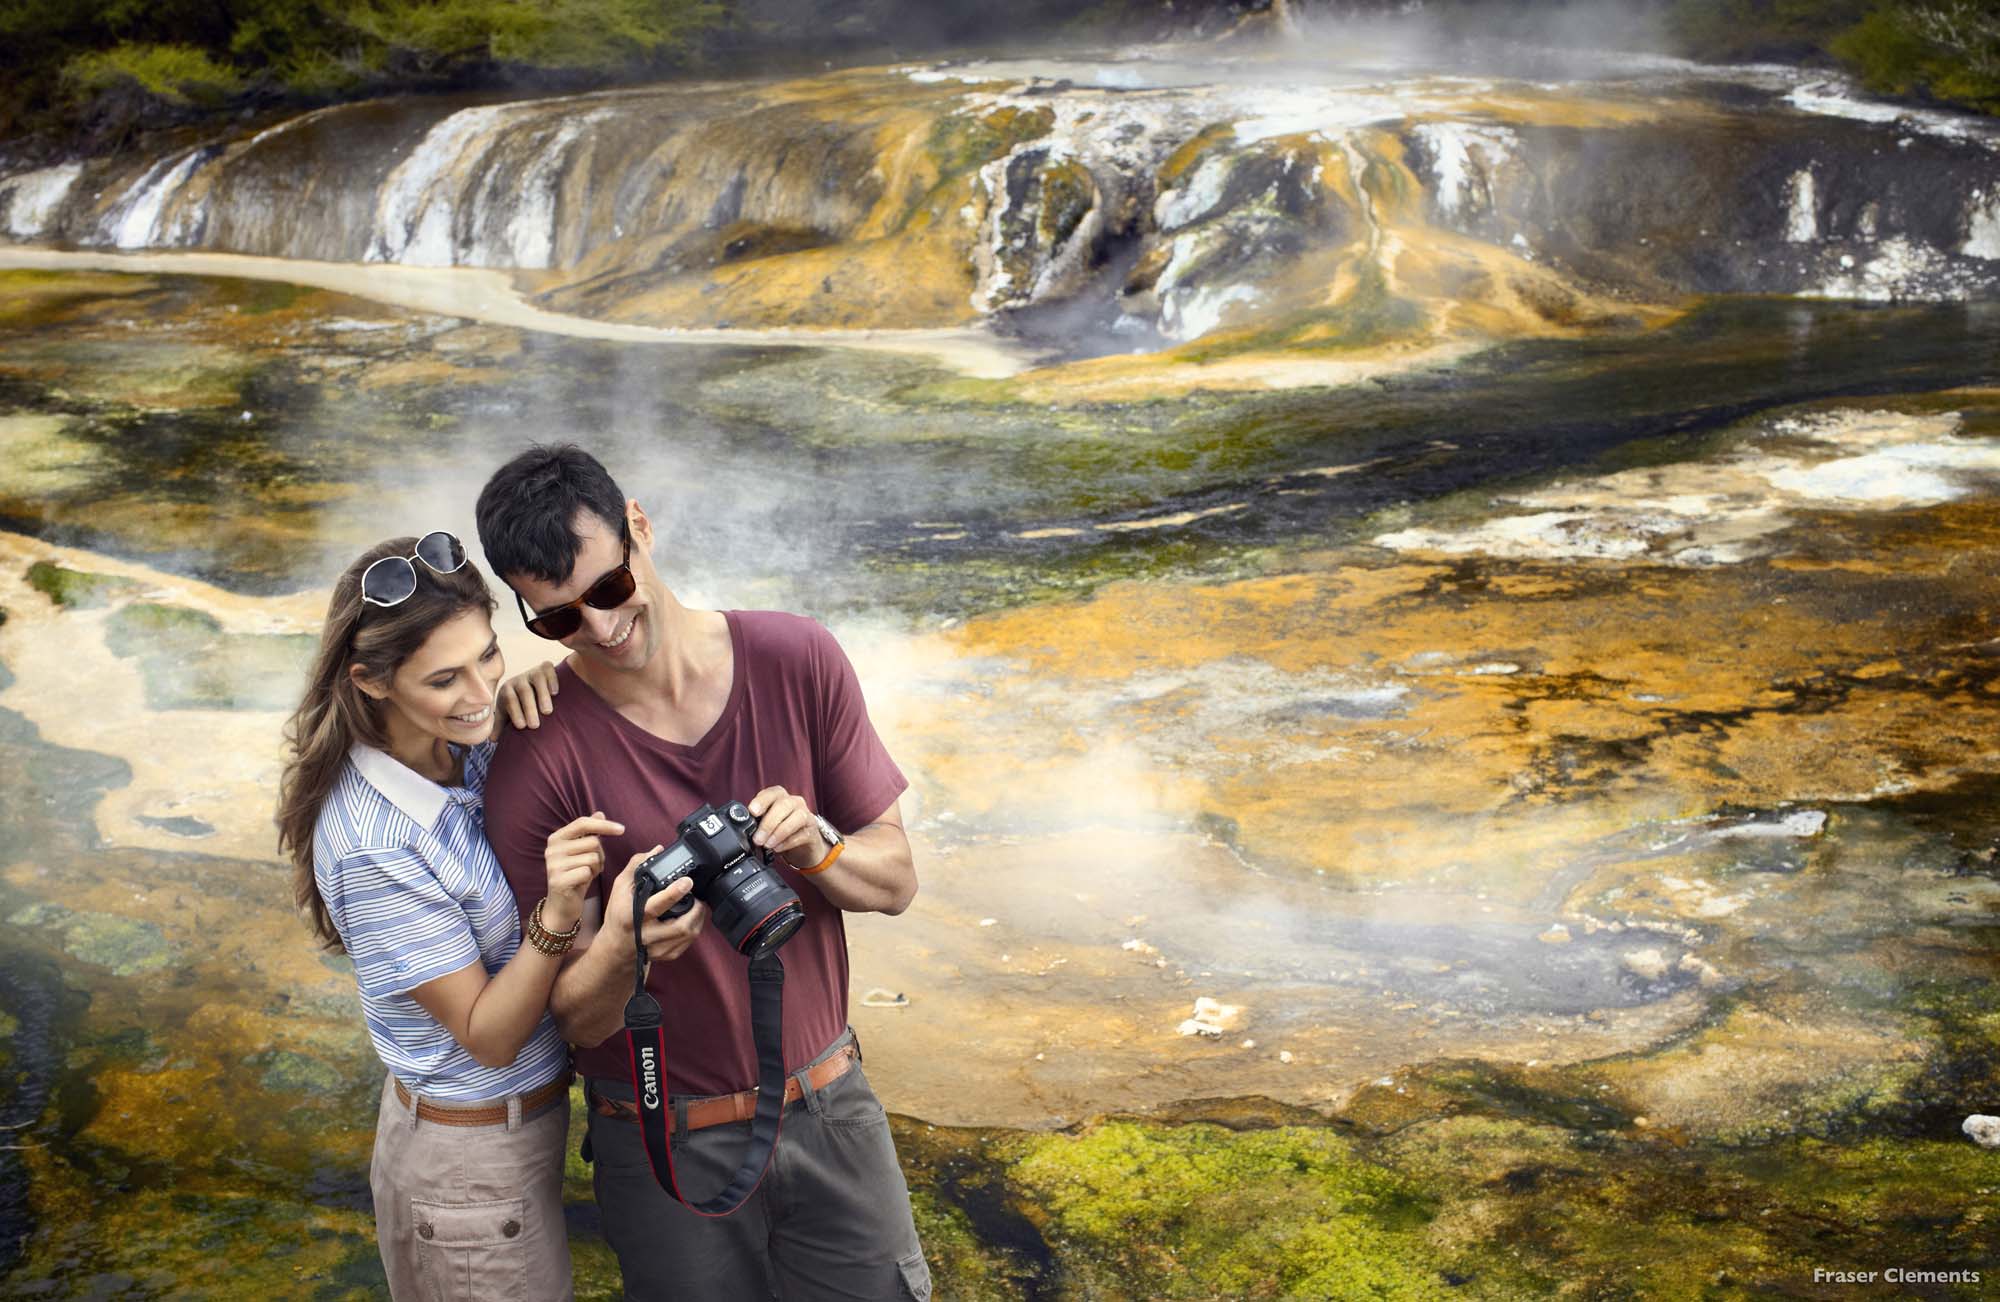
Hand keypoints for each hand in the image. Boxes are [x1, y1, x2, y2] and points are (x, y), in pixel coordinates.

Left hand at [498, 661, 559, 728]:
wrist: (530, 687)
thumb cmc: (519, 707)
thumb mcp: (507, 715)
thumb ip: (500, 726)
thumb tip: (493, 739)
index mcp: (507, 691)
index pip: (509, 700)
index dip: (514, 712)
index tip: (521, 726)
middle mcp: (519, 680)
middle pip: (523, 691)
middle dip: (529, 708)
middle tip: (534, 725)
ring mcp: (533, 672)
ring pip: (537, 679)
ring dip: (542, 695)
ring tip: (547, 712)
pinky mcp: (546, 668)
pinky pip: (548, 670)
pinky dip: (552, 679)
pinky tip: (555, 693)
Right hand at [541, 811, 621, 931]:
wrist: (562, 904)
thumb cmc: (575, 874)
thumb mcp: (582, 852)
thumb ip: (589, 833)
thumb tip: (600, 813)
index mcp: (556, 838)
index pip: (583, 823)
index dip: (604, 825)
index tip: (622, 829)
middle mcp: (552, 849)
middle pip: (592, 842)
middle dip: (600, 854)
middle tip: (592, 866)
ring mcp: (553, 865)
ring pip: (592, 857)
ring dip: (596, 867)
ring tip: (586, 874)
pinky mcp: (558, 880)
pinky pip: (587, 872)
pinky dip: (590, 877)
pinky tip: (582, 882)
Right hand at [605, 845, 706, 963]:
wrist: (616, 946)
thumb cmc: (618, 914)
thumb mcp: (620, 888)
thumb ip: (637, 866)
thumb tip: (658, 850)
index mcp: (631, 916)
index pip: (655, 906)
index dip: (674, 893)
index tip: (687, 881)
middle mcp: (644, 935)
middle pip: (679, 926)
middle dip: (696, 909)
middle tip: (699, 896)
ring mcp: (656, 948)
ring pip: (687, 935)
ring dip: (698, 918)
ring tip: (698, 905)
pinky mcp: (665, 955)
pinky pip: (687, 943)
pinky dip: (694, 929)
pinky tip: (692, 919)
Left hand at [747, 785, 828, 869]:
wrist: (803, 844)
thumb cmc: (780, 829)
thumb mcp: (767, 822)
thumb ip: (757, 821)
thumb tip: (742, 827)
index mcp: (780, 797)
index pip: (771, 793)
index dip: (762, 801)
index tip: (752, 811)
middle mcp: (795, 802)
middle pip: (783, 805)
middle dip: (768, 823)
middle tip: (757, 839)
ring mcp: (806, 816)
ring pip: (796, 817)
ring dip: (779, 832)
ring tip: (767, 845)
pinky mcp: (813, 831)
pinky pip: (802, 834)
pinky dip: (788, 842)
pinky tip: (778, 848)